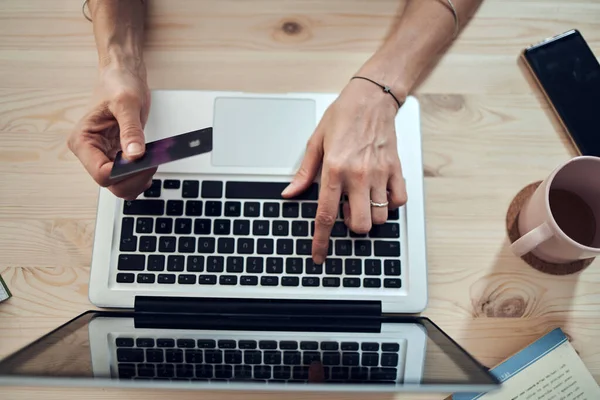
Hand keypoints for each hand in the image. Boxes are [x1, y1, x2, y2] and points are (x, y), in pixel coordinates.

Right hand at [68, 63, 154, 199]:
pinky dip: (141, 176)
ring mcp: (103, 156)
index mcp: (83, 141)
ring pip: (119, 185)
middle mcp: (90, 152)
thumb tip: (135, 155)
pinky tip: (151, 165)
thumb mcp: (127, 103)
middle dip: (134, 179)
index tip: (143, 161)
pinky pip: (128, 177)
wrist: (122, 75)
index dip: (124, 173)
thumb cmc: (118, 83)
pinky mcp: (117, 156)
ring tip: (153, 163)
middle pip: (111, 184)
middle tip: (153, 163)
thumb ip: (131, 130)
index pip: (101, 173)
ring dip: (138, 180)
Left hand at [282, 78, 407, 263]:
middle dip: (351, 226)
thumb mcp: (316, 141)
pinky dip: (390, 205)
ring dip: (370, 216)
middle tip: (347, 211)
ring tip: (363, 199)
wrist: (372, 97)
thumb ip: (305, 172)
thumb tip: (290, 193)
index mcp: (334, 169)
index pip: (326, 215)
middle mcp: (358, 175)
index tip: (319, 255)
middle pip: (359, 225)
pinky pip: (398, 202)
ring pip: (380, 218)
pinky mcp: (396, 170)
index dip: (321, 240)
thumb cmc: (343, 116)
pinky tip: (380, 193)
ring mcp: (380, 174)